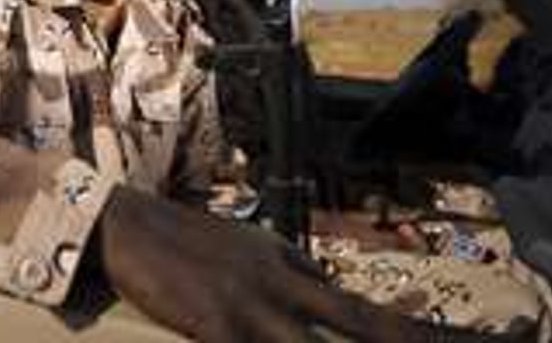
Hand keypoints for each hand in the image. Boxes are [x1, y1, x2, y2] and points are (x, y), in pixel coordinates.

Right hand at [99, 186, 497, 341]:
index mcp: (294, 268)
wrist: (122, 220)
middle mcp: (287, 283)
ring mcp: (253, 304)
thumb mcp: (248, 251)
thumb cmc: (182, 242)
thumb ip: (292, 277)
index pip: (373, 312)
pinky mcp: (215, 323)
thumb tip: (333, 297)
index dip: (428, 335)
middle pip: (371, 326)